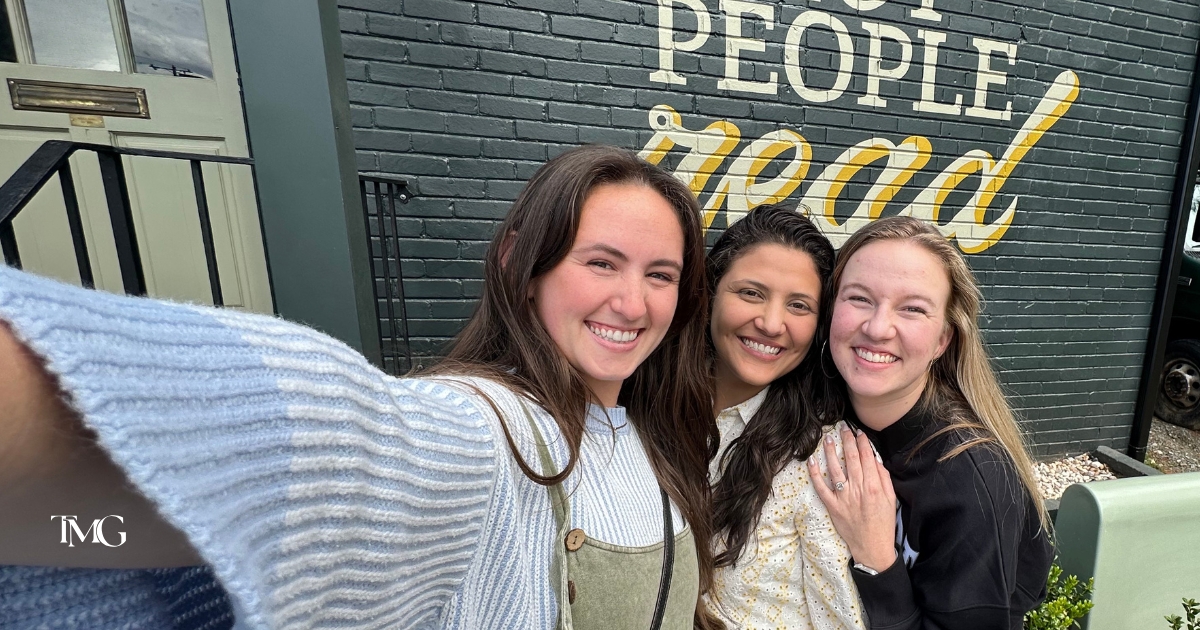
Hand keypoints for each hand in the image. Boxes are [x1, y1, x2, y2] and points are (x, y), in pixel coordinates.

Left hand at [807, 425, 897, 571]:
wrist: (873, 547)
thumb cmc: (884, 522)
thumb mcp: (891, 499)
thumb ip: (883, 478)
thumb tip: (875, 459)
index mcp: (874, 487)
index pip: (867, 458)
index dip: (862, 443)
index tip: (859, 433)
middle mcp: (858, 490)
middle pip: (851, 460)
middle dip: (847, 441)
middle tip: (843, 428)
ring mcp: (843, 498)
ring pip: (835, 469)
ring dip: (831, 452)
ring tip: (829, 438)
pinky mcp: (832, 506)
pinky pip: (821, 488)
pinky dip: (815, 475)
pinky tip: (811, 461)